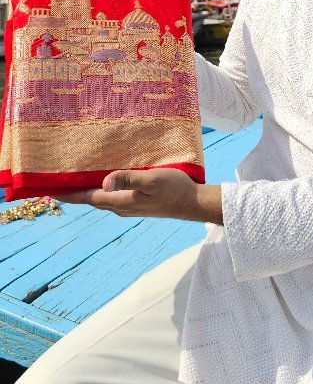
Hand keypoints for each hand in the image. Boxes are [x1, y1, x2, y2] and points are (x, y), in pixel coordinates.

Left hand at [53, 168, 221, 222]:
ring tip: (73, 177)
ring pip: (100, 198)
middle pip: (90, 199)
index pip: (86, 198)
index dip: (67, 194)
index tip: (47, 189)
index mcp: (120, 202)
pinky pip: (111, 196)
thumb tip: (105, 182)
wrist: (193, 204)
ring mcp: (129, 206)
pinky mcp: (136, 203)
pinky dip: (100, 188)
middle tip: (54, 179)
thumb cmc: (174, 189)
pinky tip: (102, 179)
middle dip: (72, 191)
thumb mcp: (152, 180)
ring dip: (85, 190)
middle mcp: (120, 206)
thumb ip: (129, 179)